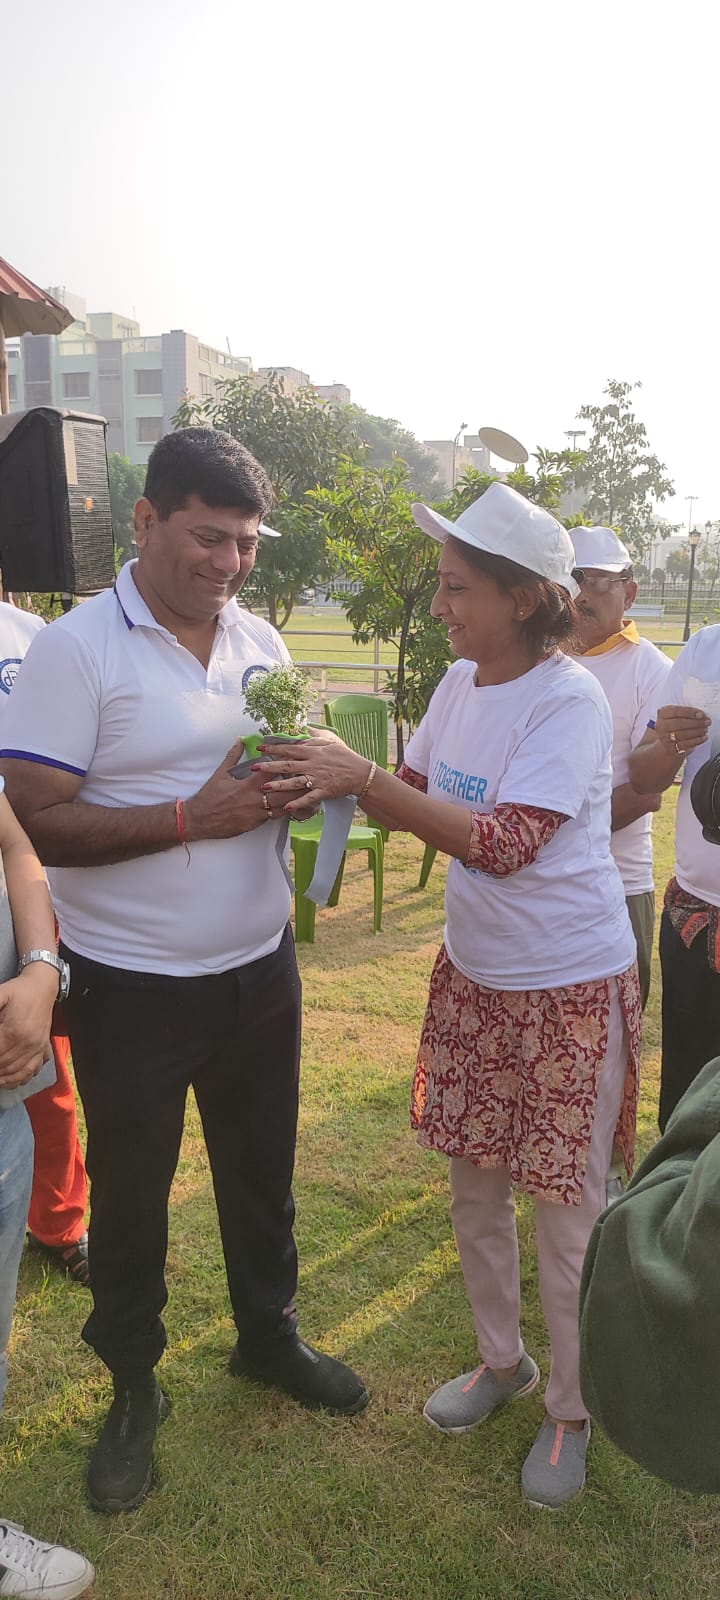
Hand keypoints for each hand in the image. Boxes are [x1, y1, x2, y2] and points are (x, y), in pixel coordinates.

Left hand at [0, 965, 56, 1086]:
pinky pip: (32, 1070)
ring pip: (18, 1072)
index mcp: (15, 1031)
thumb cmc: (21, 991)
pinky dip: (20, 1079)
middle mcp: (29, 1043)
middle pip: (4, 1065)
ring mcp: (37, 1047)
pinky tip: (9, 1079)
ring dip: (3, 1077)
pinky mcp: (43, 1049)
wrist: (43, 987)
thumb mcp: (0, 995)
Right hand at [184, 738, 317, 839]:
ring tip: (309, 794)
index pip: (272, 771)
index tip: (296, 758)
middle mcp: (255, 799)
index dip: (285, 763)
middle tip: (311, 777)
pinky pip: (274, 817)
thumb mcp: (220, 773)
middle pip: (284, 791)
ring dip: (295, 800)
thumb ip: (233, 756)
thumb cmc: (209, 796)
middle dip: (298, 784)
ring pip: (282, 806)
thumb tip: (240, 739)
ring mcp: (256, 813)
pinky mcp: (255, 824)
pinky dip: (284, 811)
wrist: (200, 820)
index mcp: (247, 784)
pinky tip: (294, 808)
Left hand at [252, 730, 369, 816]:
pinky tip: (287, 807)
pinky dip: (298, 803)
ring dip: (279, 785)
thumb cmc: (345, 756)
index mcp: (312, 752)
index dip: (274, 748)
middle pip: (287, 765)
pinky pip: (308, 798)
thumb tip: (303, 729)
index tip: (260, 749)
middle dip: (269, 766)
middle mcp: (312, 765)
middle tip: (254, 768)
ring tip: (264, 788)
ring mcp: (317, 779)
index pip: (290, 749)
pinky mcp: (323, 791)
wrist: (360, 773)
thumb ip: (315, 736)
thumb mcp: (331, 740)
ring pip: (295, 782)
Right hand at [655, 705, 710, 759]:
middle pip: (680, 723)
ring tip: (705, 729)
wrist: (668, 739)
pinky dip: (697, 741)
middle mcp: (661, 726)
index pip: (676, 711)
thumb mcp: (677, 714)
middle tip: (707, 722)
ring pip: (683, 735)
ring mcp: (665, 738)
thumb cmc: (676, 723)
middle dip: (696, 722)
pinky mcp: (671, 748)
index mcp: (663, 713)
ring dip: (697, 732)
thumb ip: (687, 712)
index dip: (690, 712)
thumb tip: (702, 715)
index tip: (701, 714)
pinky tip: (703, 737)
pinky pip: (686, 745)